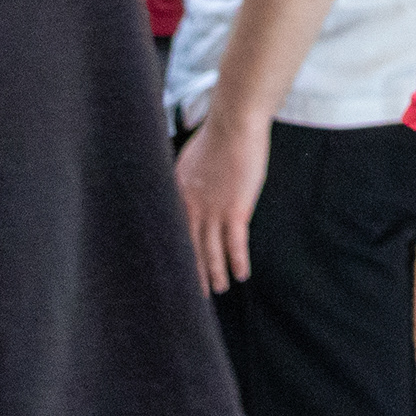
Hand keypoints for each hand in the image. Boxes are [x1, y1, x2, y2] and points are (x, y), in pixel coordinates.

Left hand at [173, 111, 270, 293]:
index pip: (174, 231)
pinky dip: (238, 261)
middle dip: (193, 271)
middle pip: (190, 246)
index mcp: (179, 193)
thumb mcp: (192, 159)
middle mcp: (192, 206)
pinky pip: (235, 243)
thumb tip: (190, 189)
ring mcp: (213, 210)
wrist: (235, 122)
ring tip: (219, 288)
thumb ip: (190, 179)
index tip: (175, 268)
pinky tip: (241, 274)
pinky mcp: (235, 209)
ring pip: (212, 250)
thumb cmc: (218, 134)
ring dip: (216, 272)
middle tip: (193, 293)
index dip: (177, 252)